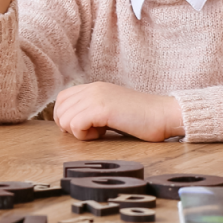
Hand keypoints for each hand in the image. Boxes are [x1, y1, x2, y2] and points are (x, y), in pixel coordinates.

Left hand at [52, 82, 183, 141]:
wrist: (163, 115)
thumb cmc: (141, 119)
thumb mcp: (111, 109)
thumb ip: (93, 110)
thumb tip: (71, 123)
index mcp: (95, 87)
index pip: (62, 99)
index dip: (65, 117)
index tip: (83, 128)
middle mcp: (93, 88)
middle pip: (60, 109)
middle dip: (70, 127)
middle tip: (91, 131)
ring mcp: (97, 96)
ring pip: (65, 118)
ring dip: (78, 132)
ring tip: (99, 132)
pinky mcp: (102, 108)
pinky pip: (75, 125)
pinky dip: (85, 136)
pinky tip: (102, 134)